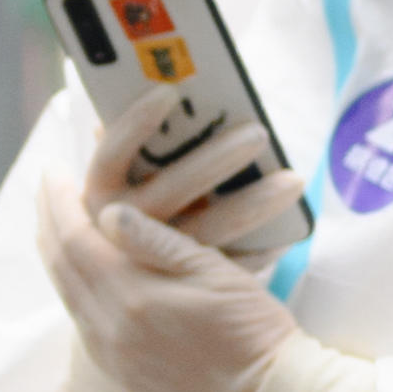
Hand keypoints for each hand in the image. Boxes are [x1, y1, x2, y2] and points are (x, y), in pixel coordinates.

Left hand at [37, 154, 298, 391]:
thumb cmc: (250, 323)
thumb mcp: (214, 270)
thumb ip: (157, 241)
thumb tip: (108, 213)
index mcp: (133, 297)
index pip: (76, 240)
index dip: (60, 202)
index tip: (53, 170)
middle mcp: (109, 329)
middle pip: (60, 266)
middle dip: (49, 221)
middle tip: (47, 186)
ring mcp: (110, 354)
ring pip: (66, 294)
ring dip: (56, 254)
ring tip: (55, 220)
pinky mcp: (117, 371)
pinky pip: (81, 320)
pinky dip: (73, 285)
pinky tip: (80, 268)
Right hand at [86, 97, 305, 268]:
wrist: (131, 299)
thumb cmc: (131, 215)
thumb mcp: (121, 185)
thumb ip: (133, 153)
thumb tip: (155, 98)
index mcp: (99, 198)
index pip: (110, 157)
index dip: (135, 124)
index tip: (169, 92)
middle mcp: (120, 233)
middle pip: (167, 192)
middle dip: (215, 160)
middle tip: (258, 133)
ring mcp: (154, 264)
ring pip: (207, 232)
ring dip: (254, 204)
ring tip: (293, 180)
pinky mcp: (186, 288)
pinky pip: (228, 267)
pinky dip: (260, 250)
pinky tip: (288, 234)